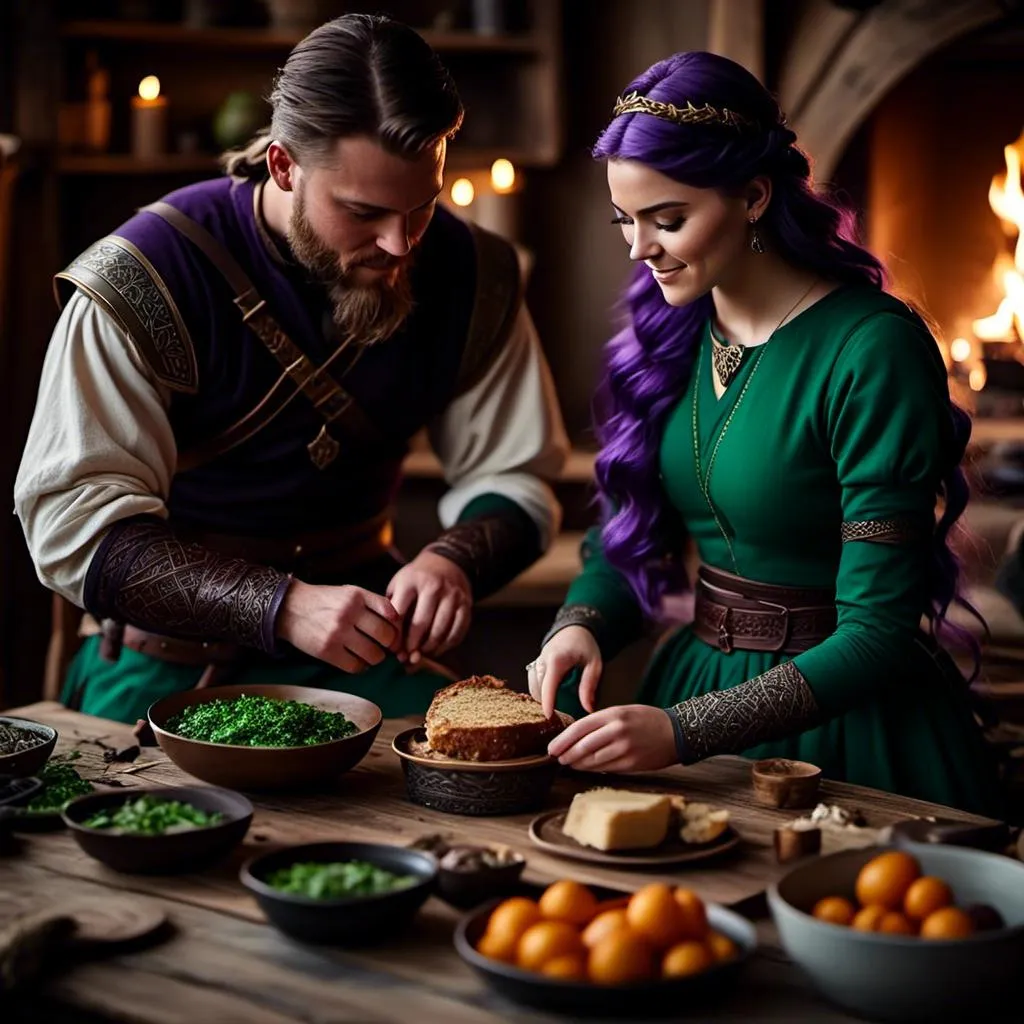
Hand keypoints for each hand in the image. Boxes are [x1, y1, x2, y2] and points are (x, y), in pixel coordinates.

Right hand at [276, 580, 401, 672]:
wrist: (290, 608)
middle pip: (385, 636)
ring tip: (371, 654)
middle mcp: (348, 612)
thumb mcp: (349, 592)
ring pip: (373, 654)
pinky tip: (357, 661)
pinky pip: (355, 666)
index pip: (391, 613)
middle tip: (385, 646)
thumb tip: (398, 624)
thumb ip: (373, 603)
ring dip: (376, 658)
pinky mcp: (327, 651)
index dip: (398, 626)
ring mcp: (337, 632)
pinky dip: (360, 667)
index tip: (394, 632)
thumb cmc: (325, 601)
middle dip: (390, 644)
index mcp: (357, 595)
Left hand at [387, 551, 471, 664]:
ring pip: (440, 630)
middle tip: (405, 658)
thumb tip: (388, 642)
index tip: (391, 648)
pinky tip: (435, 650)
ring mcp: (452, 595)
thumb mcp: (398, 585)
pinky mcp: (466, 604)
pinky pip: (457, 632)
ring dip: (428, 648)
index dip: (394, 634)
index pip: (399, 612)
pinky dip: (445, 646)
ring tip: (419, 655)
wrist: (445, 564)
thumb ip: (392, 609)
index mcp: (411, 580)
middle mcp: (434, 585)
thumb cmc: (415, 581)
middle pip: (421, 623)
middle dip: (411, 645)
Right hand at [528, 626, 601, 718]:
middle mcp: (542, 660)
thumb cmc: (585, 645)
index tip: (549, 716)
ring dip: (543, 697)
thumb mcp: (594, 664)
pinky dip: (540, 691)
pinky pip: (533, 682)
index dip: (547, 702)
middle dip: (547, 703)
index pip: (548, 685)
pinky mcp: (535, 664)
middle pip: (538, 689)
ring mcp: (537, 662)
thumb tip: (588, 708)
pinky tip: (552, 696)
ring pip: (533, 686)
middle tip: (562, 714)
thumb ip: (589, 685)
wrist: (574, 629)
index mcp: (557, 660)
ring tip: (558, 705)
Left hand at [547, 705, 676, 772]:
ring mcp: (624, 749)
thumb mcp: (622, 711)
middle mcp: (617, 731)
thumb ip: (600, 722)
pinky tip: (587, 768)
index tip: (552, 748)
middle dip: (567, 755)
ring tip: (570, 764)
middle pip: (583, 747)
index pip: (579, 728)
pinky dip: (593, 769)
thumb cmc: (646, 720)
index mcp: (613, 715)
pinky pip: (606, 769)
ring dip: (578, 764)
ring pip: (593, 761)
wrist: (676, 732)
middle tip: (558, 758)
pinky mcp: (631, 764)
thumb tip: (576, 738)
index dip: (562, 740)